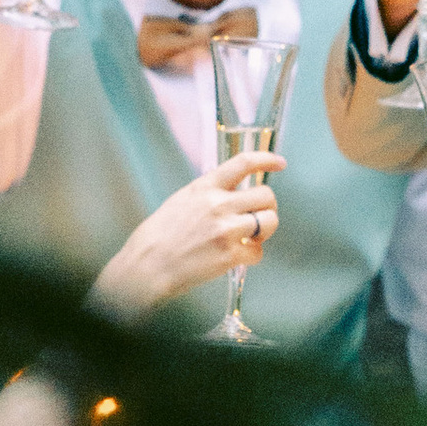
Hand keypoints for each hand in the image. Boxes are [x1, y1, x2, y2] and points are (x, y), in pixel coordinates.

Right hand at [91, 157, 284, 314]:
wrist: (147, 266)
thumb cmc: (159, 236)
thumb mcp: (181, 201)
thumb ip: (208, 194)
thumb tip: (230, 194)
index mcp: (204, 187)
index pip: (243, 163)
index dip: (266, 160)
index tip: (279, 163)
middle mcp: (218, 204)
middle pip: (266, 195)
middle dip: (268, 207)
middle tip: (258, 217)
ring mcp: (226, 229)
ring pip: (269, 222)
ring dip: (264, 231)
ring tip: (250, 237)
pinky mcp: (229, 255)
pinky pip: (258, 252)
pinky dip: (252, 255)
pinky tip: (238, 257)